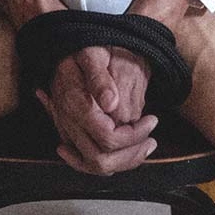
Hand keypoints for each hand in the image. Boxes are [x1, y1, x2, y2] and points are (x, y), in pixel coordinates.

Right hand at [37, 51, 157, 175]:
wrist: (62, 51)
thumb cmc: (80, 49)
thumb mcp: (91, 54)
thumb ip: (98, 78)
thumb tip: (111, 103)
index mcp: (74, 105)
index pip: (107, 137)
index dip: (133, 135)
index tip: (151, 121)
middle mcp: (68, 123)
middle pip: (101, 160)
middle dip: (131, 154)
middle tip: (152, 139)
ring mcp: (67, 131)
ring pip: (94, 165)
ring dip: (123, 161)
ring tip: (144, 146)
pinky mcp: (69, 135)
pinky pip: (87, 161)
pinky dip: (107, 163)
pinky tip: (123, 155)